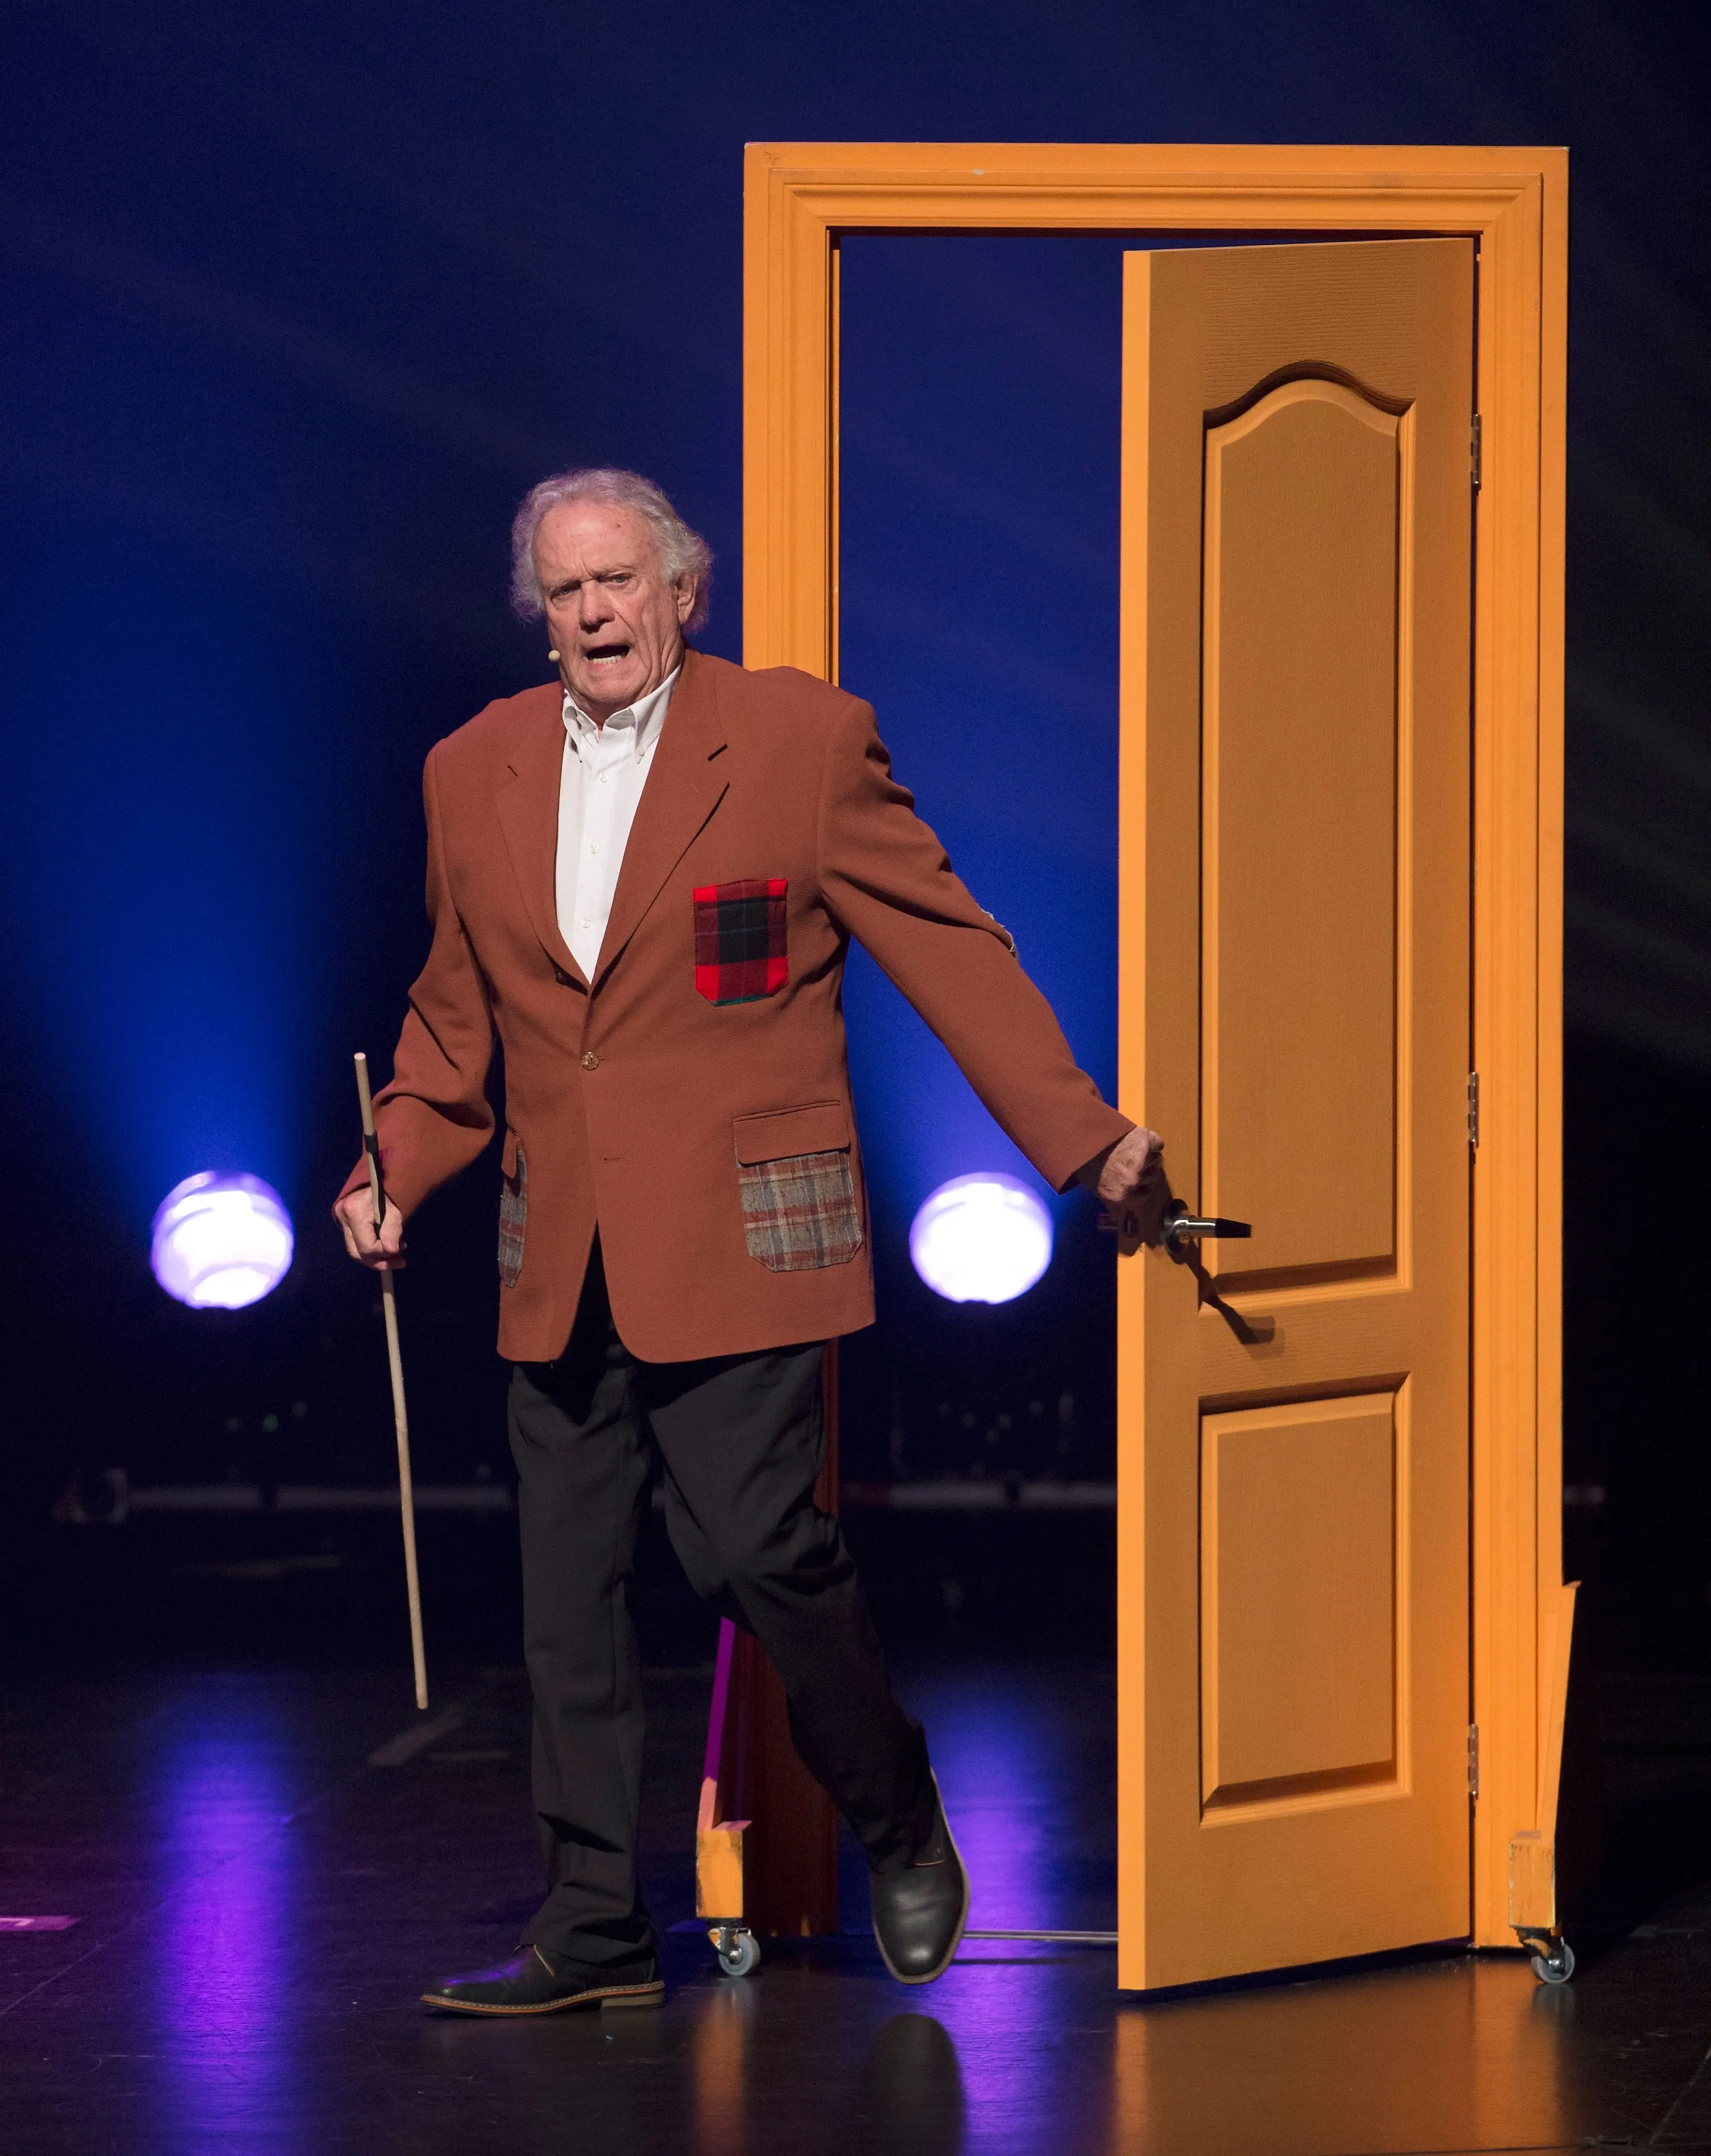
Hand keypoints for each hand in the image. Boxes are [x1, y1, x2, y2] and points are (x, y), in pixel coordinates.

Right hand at [334, 1187, 406, 1268]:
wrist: (377, 1176)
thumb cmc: (388, 1191)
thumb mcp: (395, 1210)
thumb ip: (392, 1231)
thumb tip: (391, 1251)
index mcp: (354, 1211)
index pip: (367, 1246)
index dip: (384, 1254)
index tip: (401, 1250)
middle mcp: (342, 1217)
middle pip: (357, 1252)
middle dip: (378, 1261)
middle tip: (399, 1262)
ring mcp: (340, 1219)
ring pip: (354, 1250)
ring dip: (375, 1257)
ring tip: (395, 1256)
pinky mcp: (343, 1221)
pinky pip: (355, 1242)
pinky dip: (370, 1249)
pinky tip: (385, 1247)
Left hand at [1077, 1125, 1167, 1248]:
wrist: (1081, 1136)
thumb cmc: (1088, 1164)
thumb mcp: (1100, 1190)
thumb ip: (1117, 1210)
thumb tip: (1131, 1232)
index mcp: (1123, 1195)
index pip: (1145, 1194)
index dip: (1139, 1184)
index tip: (1131, 1176)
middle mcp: (1134, 1180)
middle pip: (1152, 1175)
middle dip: (1143, 1168)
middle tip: (1127, 1159)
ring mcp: (1142, 1160)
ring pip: (1156, 1159)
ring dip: (1147, 1154)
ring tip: (1128, 1148)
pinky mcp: (1147, 1140)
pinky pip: (1158, 1144)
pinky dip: (1152, 1141)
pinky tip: (1137, 1139)